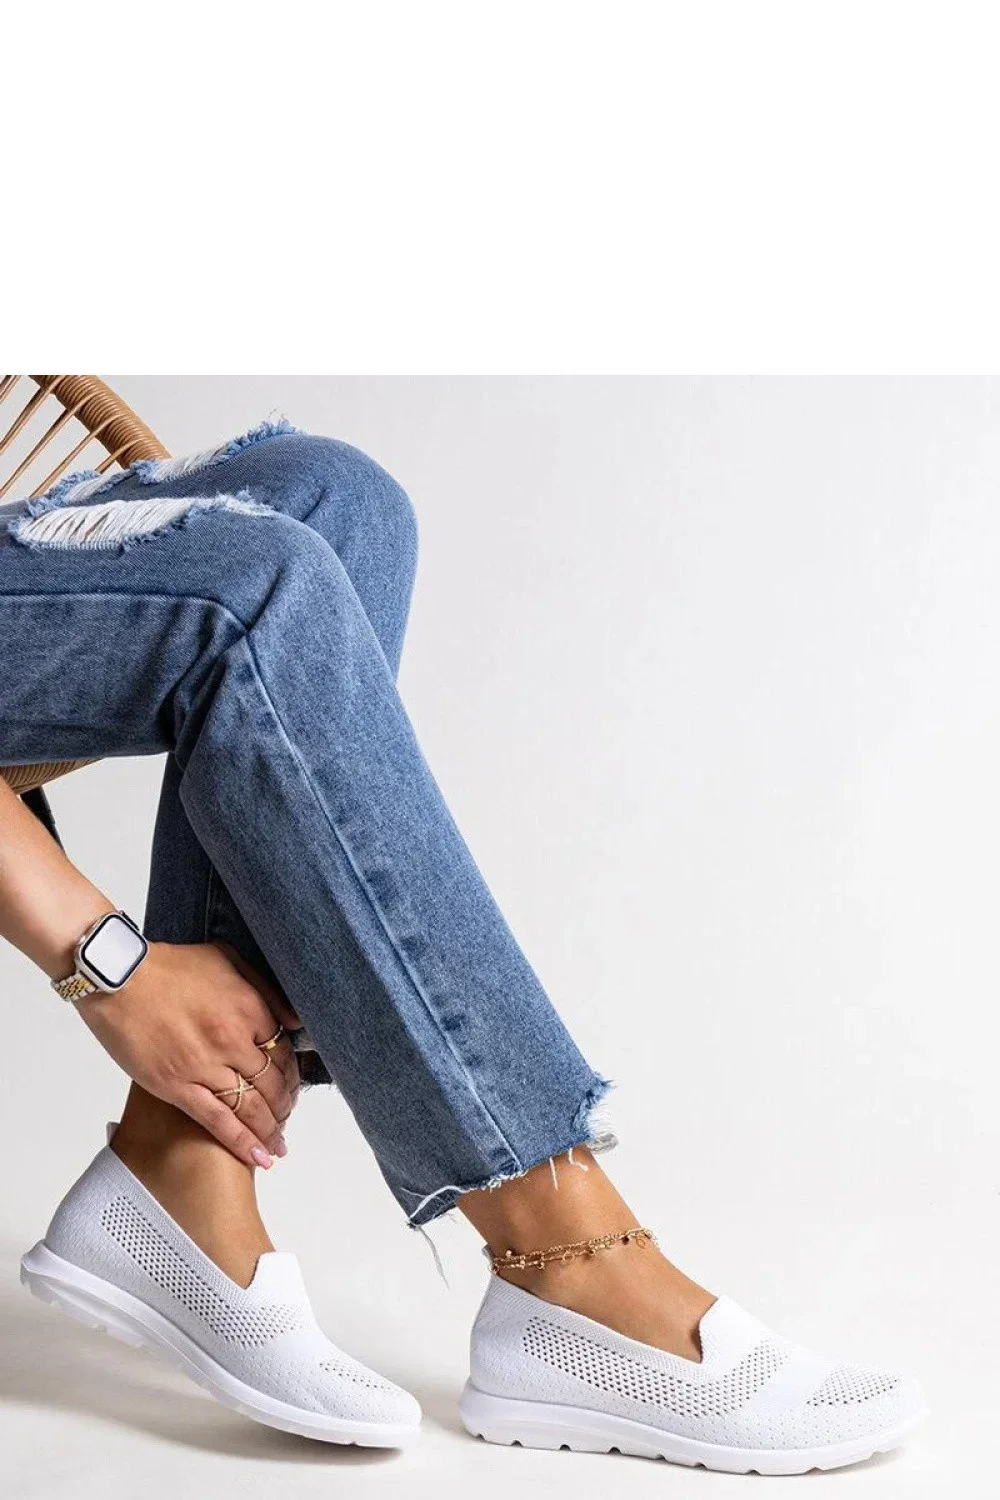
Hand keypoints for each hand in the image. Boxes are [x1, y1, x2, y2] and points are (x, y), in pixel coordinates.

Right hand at [76, 941, 300, 1167]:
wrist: (118, 978)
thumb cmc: (169, 966)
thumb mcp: (229, 960)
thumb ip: (265, 990)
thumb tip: (295, 1020)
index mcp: (249, 1009)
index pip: (284, 1051)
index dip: (292, 1074)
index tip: (292, 1085)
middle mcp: (233, 1041)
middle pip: (272, 1084)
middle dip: (285, 1105)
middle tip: (287, 1117)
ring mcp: (206, 1067)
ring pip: (251, 1108)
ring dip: (270, 1129)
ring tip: (278, 1145)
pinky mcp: (177, 1087)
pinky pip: (218, 1121)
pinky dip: (241, 1142)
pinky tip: (259, 1157)